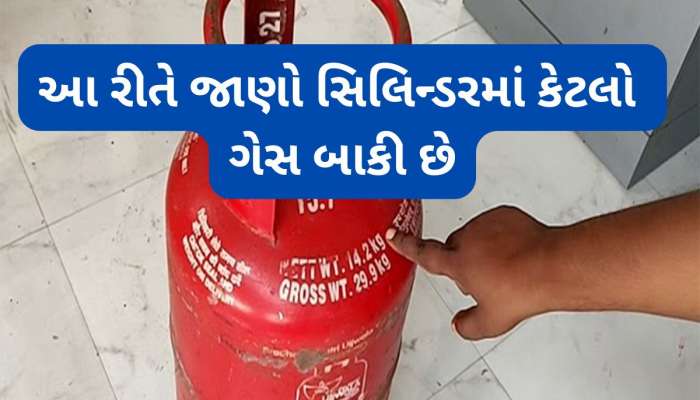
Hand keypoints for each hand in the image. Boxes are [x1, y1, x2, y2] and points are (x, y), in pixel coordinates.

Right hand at [386, 206, 555, 339]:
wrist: (552, 266)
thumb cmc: (523, 289)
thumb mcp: (492, 321)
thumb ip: (469, 326)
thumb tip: (459, 325)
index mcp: (458, 263)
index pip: (424, 254)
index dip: (405, 245)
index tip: (392, 234)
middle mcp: (468, 238)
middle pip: (454, 248)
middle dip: (463, 260)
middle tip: (484, 278)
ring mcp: (486, 223)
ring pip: (475, 235)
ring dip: (483, 247)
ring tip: (506, 266)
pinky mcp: (505, 214)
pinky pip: (495, 224)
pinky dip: (501, 236)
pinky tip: (516, 252)